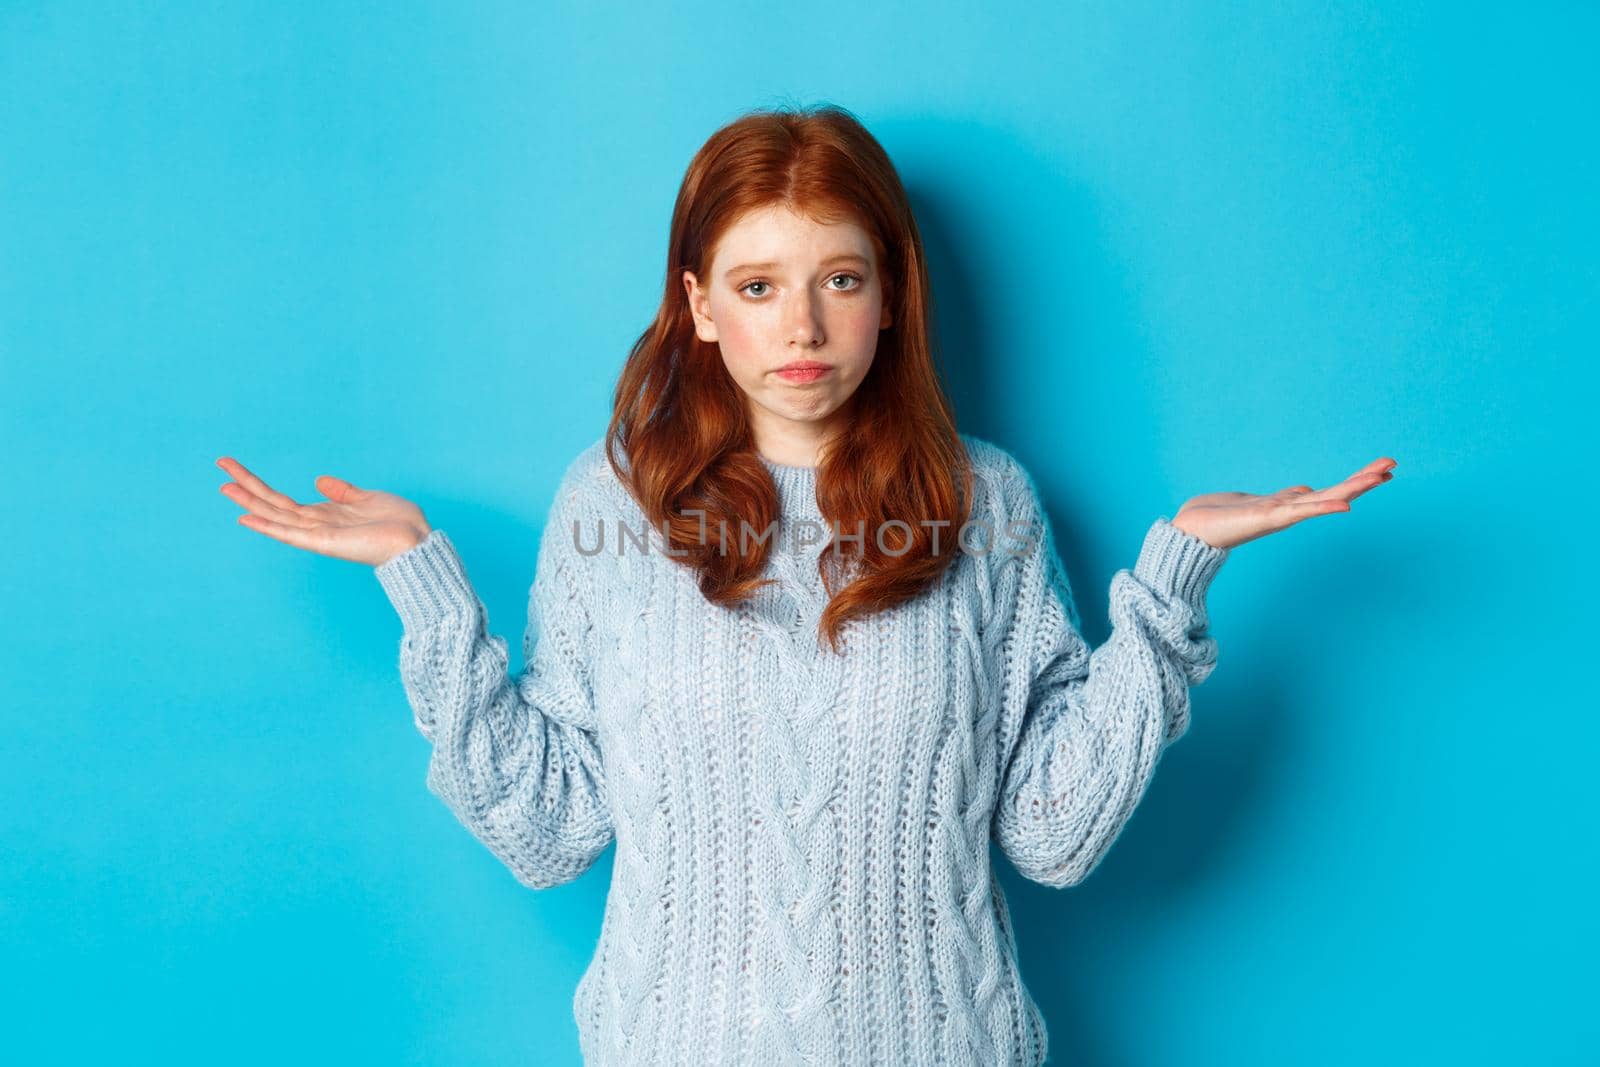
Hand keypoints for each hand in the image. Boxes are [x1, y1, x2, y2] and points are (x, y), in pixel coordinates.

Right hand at [217, 456, 432, 565]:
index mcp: (324, 514)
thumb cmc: (399, 523)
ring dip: (249, 501)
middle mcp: (315, 525)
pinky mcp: (324, 542)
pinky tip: (245, 517)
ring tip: (224, 486)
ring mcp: (317, 534)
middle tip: (220, 467)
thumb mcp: (367, 498)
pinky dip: (267, 525)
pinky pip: (290, 533)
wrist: (417, 540)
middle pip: (272, 503)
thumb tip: (318, 480)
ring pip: (275, 515)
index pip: (282, 499)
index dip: (258, 484)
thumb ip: (342, 491)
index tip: (235, 469)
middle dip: (246, 486)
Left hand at [1169, 457, 1396, 550]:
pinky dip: (1323, 509)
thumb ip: (1284, 498)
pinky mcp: (1267, 518)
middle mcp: (1289, 511)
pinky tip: (1345, 507)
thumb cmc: (1217, 516)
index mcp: (1288, 505)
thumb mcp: (1257, 500)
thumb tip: (1306, 490)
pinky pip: (1301, 511)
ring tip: (1381, 475)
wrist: (1189, 532)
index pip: (1330, 491)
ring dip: (1353, 488)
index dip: (1355, 482)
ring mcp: (1281, 515)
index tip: (1383, 470)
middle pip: (1334, 494)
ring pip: (1325, 500)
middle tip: (1393, 464)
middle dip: (1363, 480)